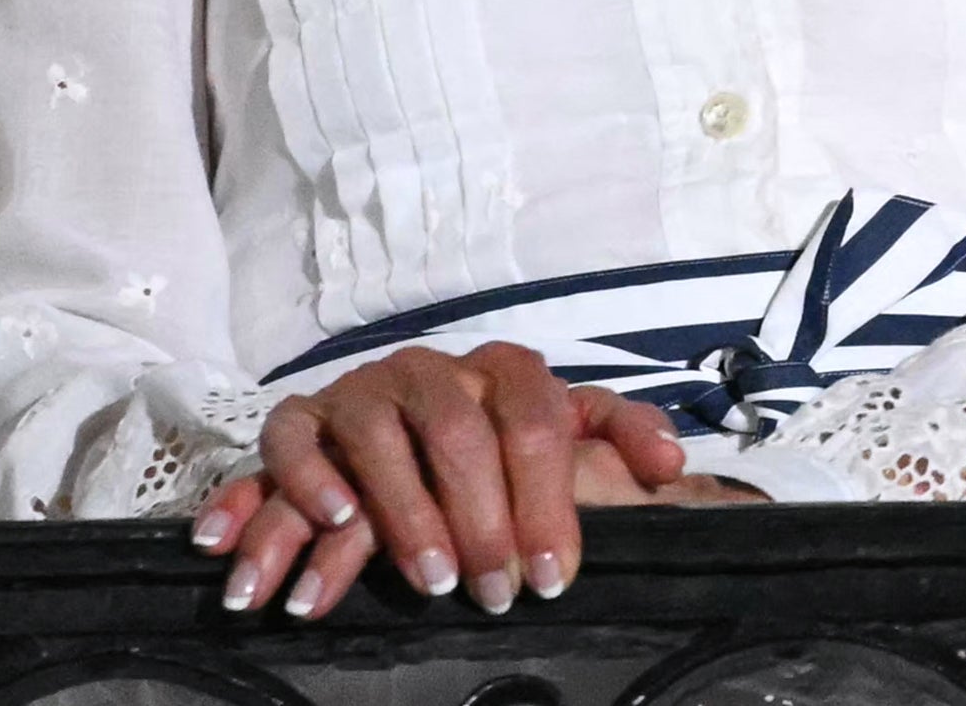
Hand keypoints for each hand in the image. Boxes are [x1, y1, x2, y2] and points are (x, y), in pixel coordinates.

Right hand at [186, 343, 694, 618]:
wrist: (406, 425)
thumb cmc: (501, 445)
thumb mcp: (570, 435)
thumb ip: (623, 436)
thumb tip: (674, 467)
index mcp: (504, 372)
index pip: (535, 422)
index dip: (547, 502)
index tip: (550, 581)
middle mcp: (433, 370)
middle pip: (457, 432)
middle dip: (479, 521)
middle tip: (491, 595)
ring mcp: (365, 388)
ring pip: (376, 436)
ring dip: (401, 513)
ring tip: (427, 584)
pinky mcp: (306, 416)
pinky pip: (291, 438)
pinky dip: (307, 480)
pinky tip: (331, 525)